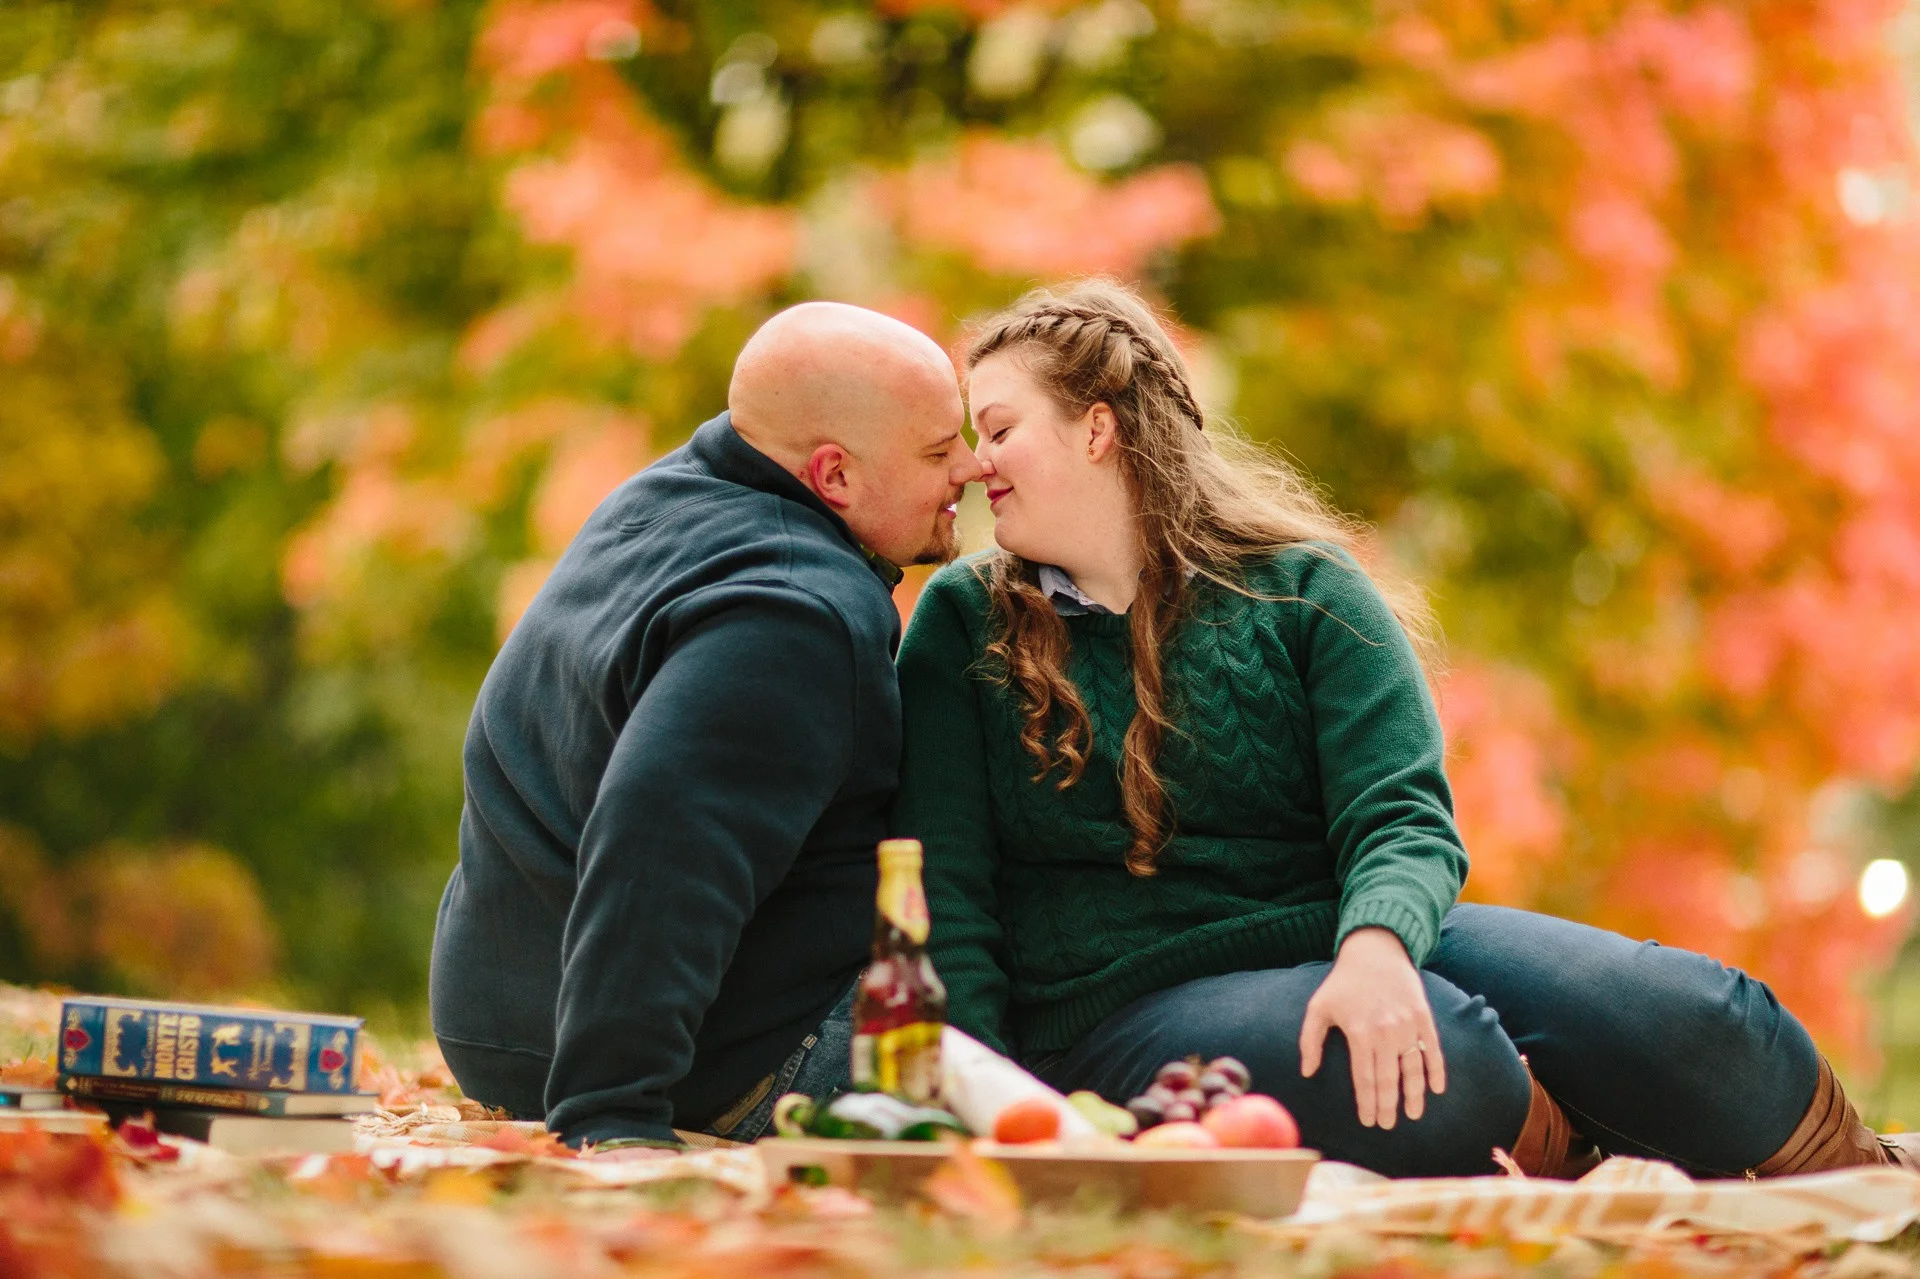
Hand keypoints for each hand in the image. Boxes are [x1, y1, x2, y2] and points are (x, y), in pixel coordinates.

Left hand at [1299, 927, 1446, 1128]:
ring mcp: (1407, 1025)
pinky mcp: (1423, 1017)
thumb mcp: (1318, 1007)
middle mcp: (1385, 1031)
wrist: (1375, 951)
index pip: (1364, 1078)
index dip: (1367, 1103)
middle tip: (1389, 1125)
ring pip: (1413, 1068)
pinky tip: (1437, 1089)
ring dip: (1414, 1094)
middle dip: (1388, 1105)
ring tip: (1413, 1115)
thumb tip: (1307, 1072)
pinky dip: (1436, 1070)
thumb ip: (1309, 1040)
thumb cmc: (1343, 982)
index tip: (1368, 1122)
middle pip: (1388, 1078)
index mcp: (1358, 1032)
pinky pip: (1433, 1050)